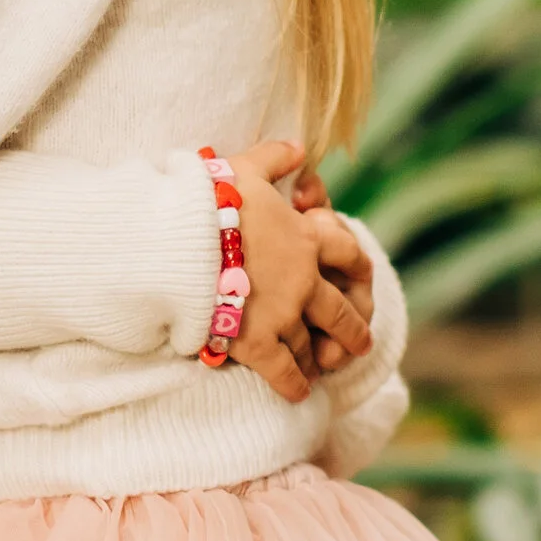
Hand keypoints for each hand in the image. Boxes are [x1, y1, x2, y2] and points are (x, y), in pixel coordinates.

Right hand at [227, 138, 372, 402]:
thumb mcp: (244, 167)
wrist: (178, 242)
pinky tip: (298, 394)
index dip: (358, 268)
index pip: (348, 254)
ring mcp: (282, 316)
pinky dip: (294, 385)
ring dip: (318, 359)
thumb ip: (275, 157)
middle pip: (341, 312)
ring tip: (320, 370)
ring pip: (311, 345)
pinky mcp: (257, 344)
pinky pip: (284, 372)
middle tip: (360, 343)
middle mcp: (304, 282)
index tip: (363, 278)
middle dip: (353, 330)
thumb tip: (300, 146)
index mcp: (306, 240)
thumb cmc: (209, 200)